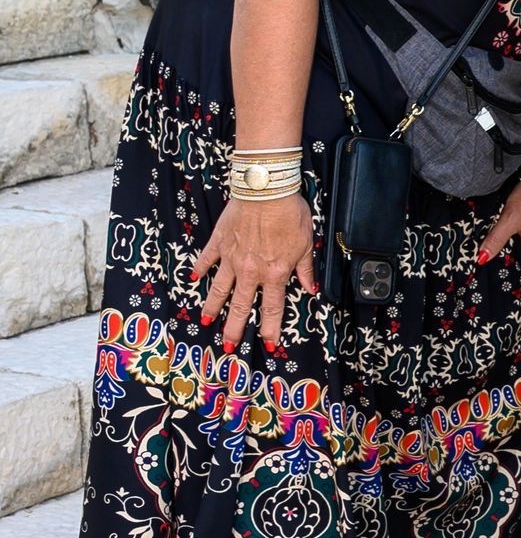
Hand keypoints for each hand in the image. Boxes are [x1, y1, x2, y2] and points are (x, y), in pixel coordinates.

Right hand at [192, 195, 317, 355]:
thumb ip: (305, 269)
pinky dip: (200, 269)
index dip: (271, 328)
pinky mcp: (219, 242)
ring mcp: (231, 258)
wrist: (266, 190)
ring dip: (213, 307)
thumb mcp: (305, 243)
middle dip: (235, 329)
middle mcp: (251, 271)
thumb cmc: (290, 214)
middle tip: (228, 346)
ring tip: (206, 321)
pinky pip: (206, 259)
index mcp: (275, 273)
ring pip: (220, 289)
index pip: (273, 308)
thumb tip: (310, 288)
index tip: (269, 344)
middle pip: (241, 306)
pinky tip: (193, 280)